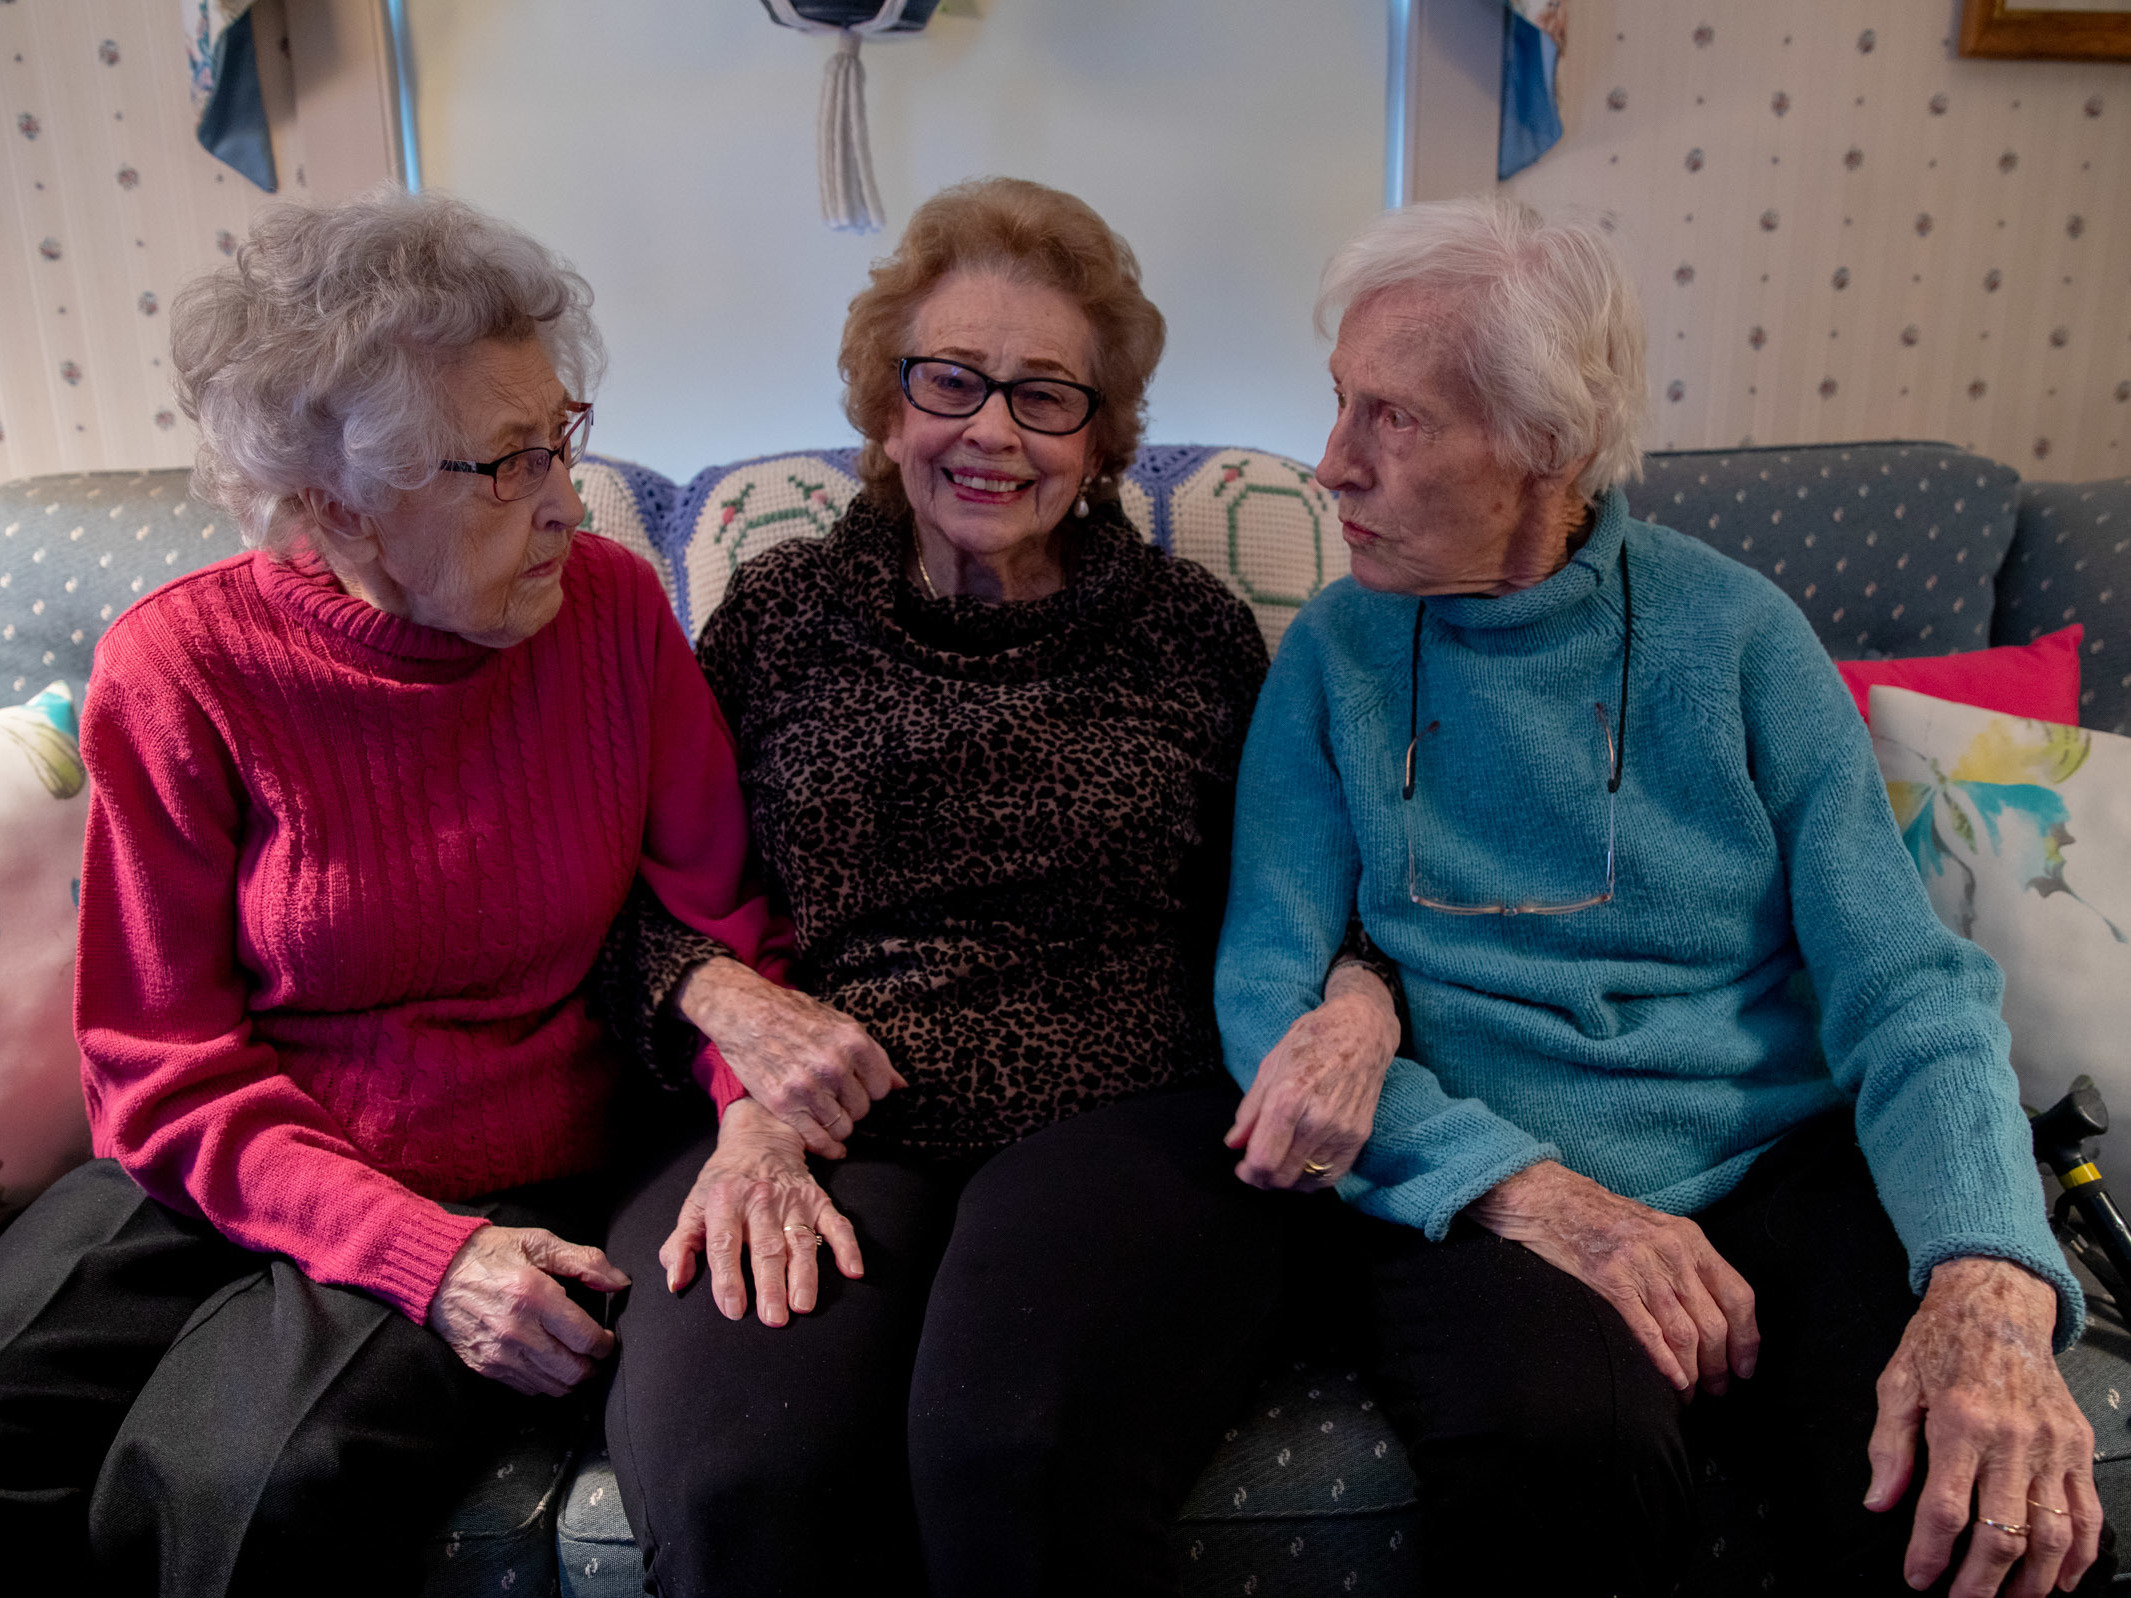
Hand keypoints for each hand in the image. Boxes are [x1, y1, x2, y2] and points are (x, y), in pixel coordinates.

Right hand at [426, 1225, 629, 1396]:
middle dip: (592, 1367)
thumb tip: (620, 1281)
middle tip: (596, 1355)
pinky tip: (548, 1365)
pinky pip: (526, 1388)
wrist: (436, 1272)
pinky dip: (544, 1383)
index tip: (607, 1340)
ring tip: (576, 1362)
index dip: (605, 1344)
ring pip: (552, 1387)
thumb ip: (585, 1261)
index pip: (586, 1338)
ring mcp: (499, 1353)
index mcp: (535, 1296)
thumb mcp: (540, 1243)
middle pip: (573, 1371)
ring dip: (571, 1379)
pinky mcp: (485, 1366)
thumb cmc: (490, 1253)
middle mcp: (517, 1331)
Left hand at [659, 1097, 863, 1326]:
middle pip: (767, 1246)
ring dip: (804, 1274)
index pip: (726, 1244)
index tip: (733, 1309)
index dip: (729, 1278)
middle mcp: (760, 1200)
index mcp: (725, 1201)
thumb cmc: (723, 1180)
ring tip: (803, 1304)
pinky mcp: (818, 1200)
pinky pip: (837, 1224)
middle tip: (773, 1318)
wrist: (759, 1136)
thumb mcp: (694, 1205)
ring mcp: (793, 1200)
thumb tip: (676, 1281)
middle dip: (771, 1284)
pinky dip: (847, 1246)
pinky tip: (852, 1270)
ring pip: (800, 1240)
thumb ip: (681, 1244)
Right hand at [677, 957, 904, 1158]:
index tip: (855, 1086)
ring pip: (843, 1128)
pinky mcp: (783, 1104)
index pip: (880, 1088)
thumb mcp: (840, 1022)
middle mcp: (833, 1065)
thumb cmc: (794, 1014)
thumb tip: (900, 1085)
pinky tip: (827, 1143)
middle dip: (851, 1106)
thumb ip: (874, 1055)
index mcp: (853, 1042)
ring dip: (836, 1123)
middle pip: (862, 1110)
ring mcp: (808, 1086)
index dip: (868, 1090)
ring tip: (823, 1109)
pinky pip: (817, 1139)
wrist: (744, 1012)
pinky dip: (826, 1146)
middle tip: (833, 1095)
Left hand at [1225, 963, 1400, 1189]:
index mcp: (1289, 1096)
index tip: (1242, 1168)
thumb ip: (1249, 1110)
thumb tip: (1234, 1144)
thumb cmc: (1313, 1040)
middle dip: (1263, 1180)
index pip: (1264, 1159)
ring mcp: (1342, 1130)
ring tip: (1278, 1164)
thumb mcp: (1270, 1066)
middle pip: (1283, 1176)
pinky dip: (1313, 1178)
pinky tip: (1301, 1165)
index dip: (1248, 1172)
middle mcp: (1318, 1118)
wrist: (1362, 1032)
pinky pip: (1332, 1175)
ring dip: (1287, 1180)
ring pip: (1307, 1181)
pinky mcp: (1359, 1136)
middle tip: (1256, 1169)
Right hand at [1468, 1160, 1758, 1396]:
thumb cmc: (1603, 1218)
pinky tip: (1673, 1382)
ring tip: (1693, 1394)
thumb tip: (1711, 1313)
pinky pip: (1648, 1331)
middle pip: (1713, 1322)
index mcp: (1690, 1239)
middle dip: (1720, 1365)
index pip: (1738, 1296)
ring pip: (1684, 1333)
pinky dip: (1665, 1363)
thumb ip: (1686, 1263)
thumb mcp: (1658, 1229)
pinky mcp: (1611, 1280)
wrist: (1552, 1200)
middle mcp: (1673, 1252)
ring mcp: (1642, 1267)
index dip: (1747, 1339)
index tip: (1746, 1367)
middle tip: (1718, 1390)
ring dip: (1694, 1372)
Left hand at [1866, 1257, 2098, 1595]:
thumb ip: (1889, 1447)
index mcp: (1961, 1422)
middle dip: (1981, 1584)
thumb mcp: (1897, 1383)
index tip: (1918, 1579)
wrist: (1997, 1303)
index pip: (1945, 1509)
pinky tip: (2059, 1579)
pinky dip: (2078, 1554)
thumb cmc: (1943, 1341)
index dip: (1931, 1554)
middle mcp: (2012, 1438)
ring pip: (2051, 1534)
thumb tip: (1879, 1502)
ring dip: (2032, 1582)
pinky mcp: (2077, 1447)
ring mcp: (2052, 1446)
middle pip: (2003, 1535)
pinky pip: (2086, 1512)